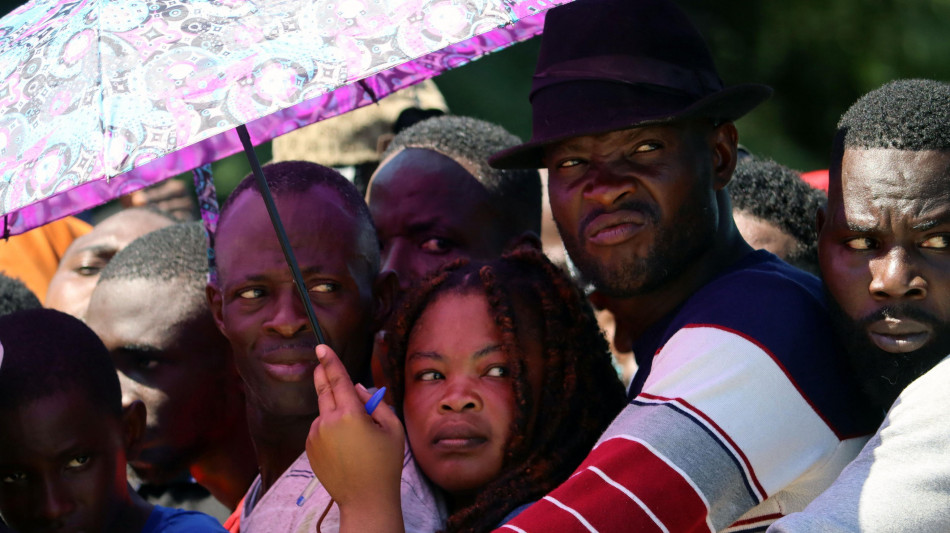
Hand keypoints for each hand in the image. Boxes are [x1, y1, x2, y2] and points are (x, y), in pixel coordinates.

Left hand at [306, 345, 404, 509]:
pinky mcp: (310, 448)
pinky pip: (320, 429)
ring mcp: (315, 436)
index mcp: (350, 415)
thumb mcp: (392, 430)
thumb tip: (357, 389)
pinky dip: (329, 428)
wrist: (365, 499)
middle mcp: (328, 422)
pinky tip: (345, 446)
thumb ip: (376, 404)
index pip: (338, 379)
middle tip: (321, 362)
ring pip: (324, 412)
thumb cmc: (385, 464)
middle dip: (323, 374)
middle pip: (323, 389)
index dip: (329, 361)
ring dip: (334, 410)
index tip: (321, 347)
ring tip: (355, 434)